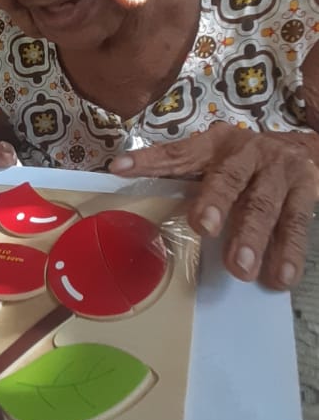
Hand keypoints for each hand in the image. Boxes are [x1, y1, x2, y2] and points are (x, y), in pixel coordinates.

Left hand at [109, 123, 318, 289]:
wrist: (303, 148)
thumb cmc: (246, 163)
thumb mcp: (216, 160)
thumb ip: (186, 178)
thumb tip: (134, 195)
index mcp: (215, 144)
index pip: (178, 152)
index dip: (149, 160)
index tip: (120, 169)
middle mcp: (247, 152)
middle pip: (229, 177)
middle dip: (216, 201)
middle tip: (204, 227)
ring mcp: (278, 170)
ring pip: (264, 203)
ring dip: (252, 236)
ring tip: (241, 267)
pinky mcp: (305, 188)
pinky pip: (297, 222)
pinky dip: (290, 251)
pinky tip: (281, 275)